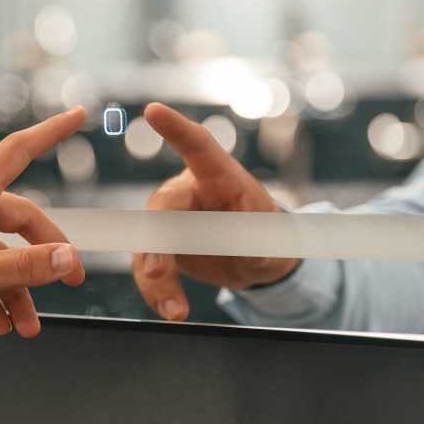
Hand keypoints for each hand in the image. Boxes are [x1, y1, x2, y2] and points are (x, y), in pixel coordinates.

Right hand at [132, 103, 300, 320]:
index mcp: (218, 176)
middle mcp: (186, 192)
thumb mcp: (274, 240)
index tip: (154, 111)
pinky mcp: (160, 246)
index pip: (197, 146)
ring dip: (157, 280)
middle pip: (162, 210)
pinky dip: (157, 294)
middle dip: (157, 242)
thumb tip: (256, 250)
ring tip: (177, 312)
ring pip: (150, 246)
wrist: (254, 260)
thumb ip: (263, 242)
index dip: (175, 128)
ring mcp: (169, 220)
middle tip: (158, 271)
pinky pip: (149, 269)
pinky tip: (171, 311)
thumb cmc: (267, 236)